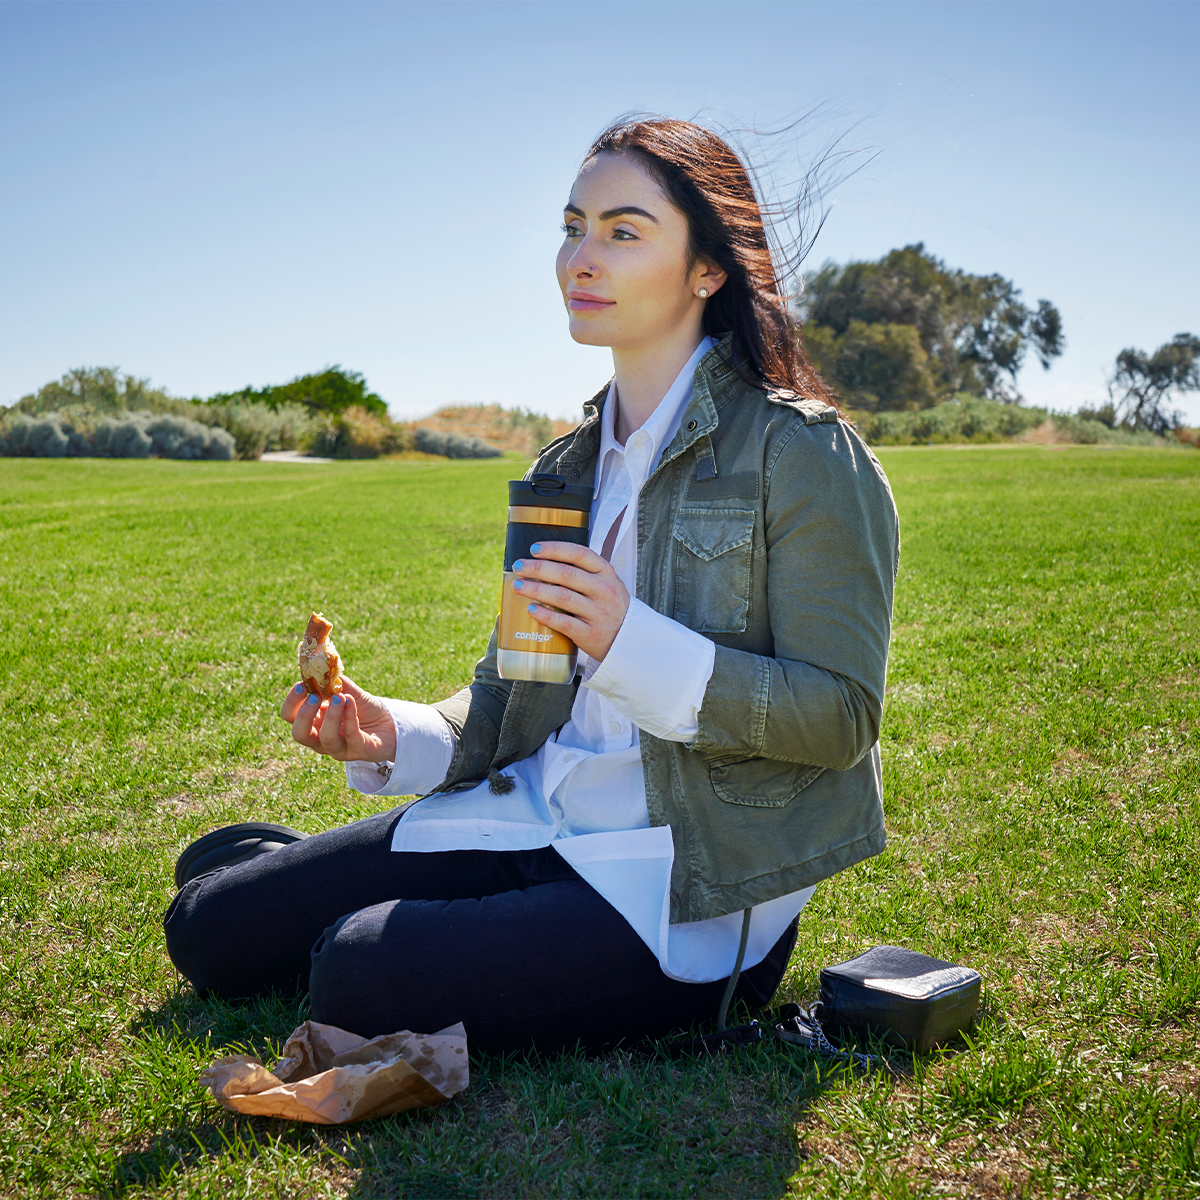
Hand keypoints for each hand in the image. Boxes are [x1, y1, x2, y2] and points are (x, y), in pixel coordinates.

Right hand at [279, 676, 396, 761]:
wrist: (391, 725)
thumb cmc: (365, 710)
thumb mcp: (349, 692)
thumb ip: (335, 682)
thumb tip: (323, 665)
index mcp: (313, 723)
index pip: (290, 716)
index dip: (291, 702)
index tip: (301, 684)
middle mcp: (321, 739)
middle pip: (299, 734)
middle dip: (304, 714)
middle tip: (315, 696)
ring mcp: (339, 748)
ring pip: (326, 738)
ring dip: (332, 716)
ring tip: (340, 697)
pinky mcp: (359, 751)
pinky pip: (351, 736)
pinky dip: (350, 717)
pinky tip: (351, 702)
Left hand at [511, 540, 629, 661]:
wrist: (629, 639)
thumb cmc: (609, 607)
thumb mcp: (606, 584)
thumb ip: (584, 573)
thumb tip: (545, 562)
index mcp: (606, 573)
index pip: (579, 554)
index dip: (555, 549)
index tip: (534, 549)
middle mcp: (603, 591)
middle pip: (566, 574)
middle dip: (538, 568)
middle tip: (518, 567)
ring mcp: (598, 613)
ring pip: (562, 597)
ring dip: (536, 590)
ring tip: (518, 586)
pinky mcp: (591, 634)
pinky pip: (564, 623)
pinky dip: (546, 615)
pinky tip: (531, 609)